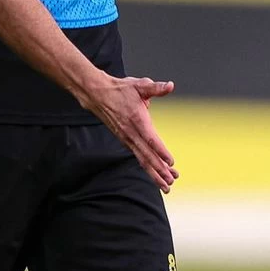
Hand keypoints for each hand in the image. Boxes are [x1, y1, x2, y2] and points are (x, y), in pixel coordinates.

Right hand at [78, 73, 177, 191]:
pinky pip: (138, 156)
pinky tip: (155, 173)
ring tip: (166, 185)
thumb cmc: (120, 89)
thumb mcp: (140, 85)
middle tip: (172, 181)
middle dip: (159, 170)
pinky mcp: (125, 140)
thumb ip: (156, 88)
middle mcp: (131, 133)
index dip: (161, 151)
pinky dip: (148, 166)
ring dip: (154, 173)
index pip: (151, 139)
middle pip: (146, 155)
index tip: (171, 162)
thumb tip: (169, 85)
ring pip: (142, 159)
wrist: (97, 94)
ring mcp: (127, 138)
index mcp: (137, 120)